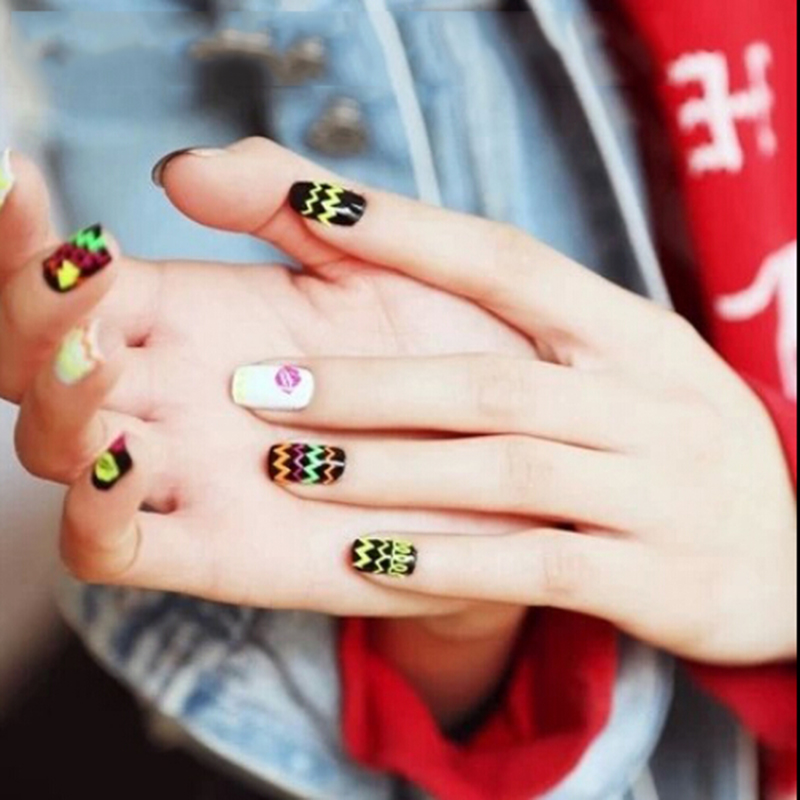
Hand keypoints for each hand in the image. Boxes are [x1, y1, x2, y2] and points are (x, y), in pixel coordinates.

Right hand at [5, 140, 534, 618]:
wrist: (501, 453)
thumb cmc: (438, 350)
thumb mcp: (368, 254)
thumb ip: (282, 198)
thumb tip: (178, 169)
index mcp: (190, 317)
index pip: (72, 278)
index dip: (28, 236)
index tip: (23, 179)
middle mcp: (170, 392)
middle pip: (35, 362)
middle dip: (29, 315)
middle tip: (78, 278)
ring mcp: (185, 473)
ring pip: (57, 448)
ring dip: (55, 402)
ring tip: (97, 357)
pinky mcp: (214, 551)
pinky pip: (112, 547)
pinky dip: (94, 510)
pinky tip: (126, 457)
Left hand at [238, 170, 797, 664]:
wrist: (798, 555)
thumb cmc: (673, 449)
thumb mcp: (626, 372)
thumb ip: (533, 341)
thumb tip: (412, 287)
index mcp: (631, 331)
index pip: (507, 260)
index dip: (406, 231)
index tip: (305, 207)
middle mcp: (648, 397)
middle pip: (488, 379)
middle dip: (367, 383)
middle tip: (261, 389)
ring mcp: (661, 488)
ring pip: (506, 468)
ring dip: (389, 469)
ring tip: (291, 469)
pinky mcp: (660, 577)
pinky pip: (540, 563)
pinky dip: (451, 560)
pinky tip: (369, 559)